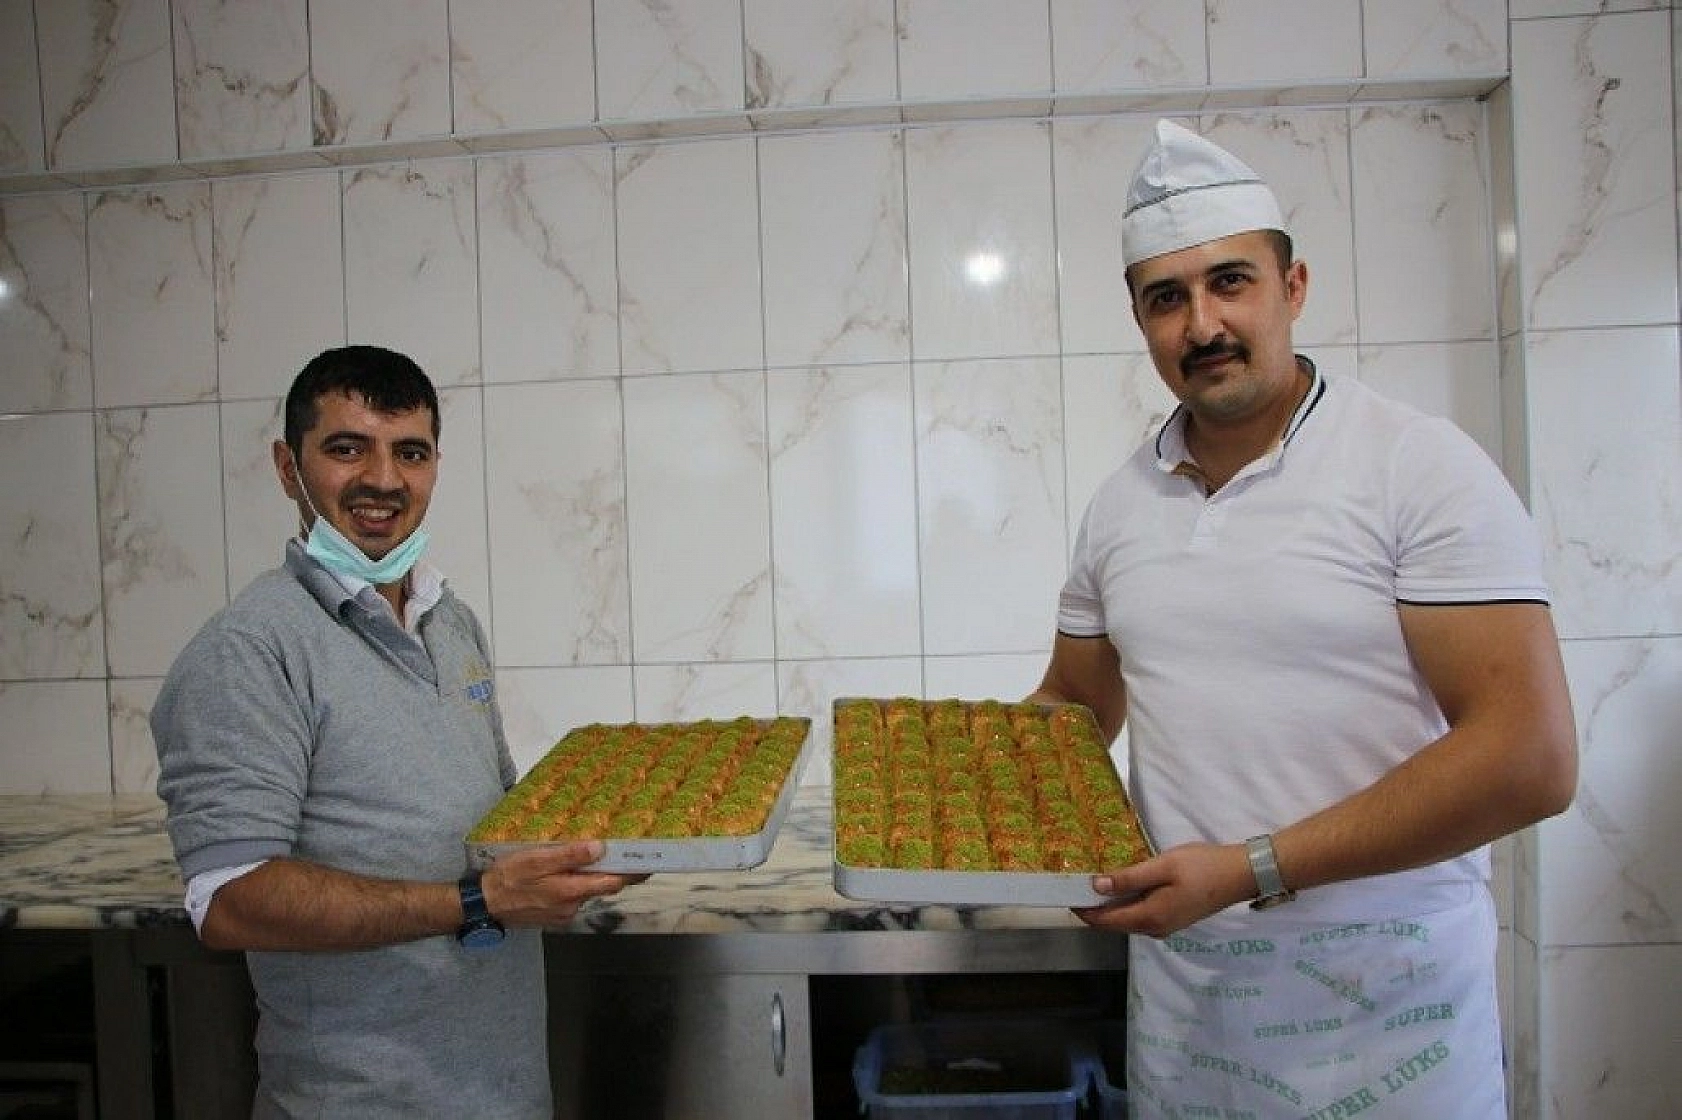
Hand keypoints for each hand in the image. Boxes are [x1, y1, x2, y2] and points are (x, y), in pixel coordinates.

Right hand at [479, 841, 646, 928]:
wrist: (483, 905)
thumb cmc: (507, 878)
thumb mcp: (535, 859)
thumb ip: (568, 855)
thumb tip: (599, 848)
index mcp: (570, 890)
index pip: (613, 883)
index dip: (633, 873)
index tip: (650, 862)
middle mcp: (571, 906)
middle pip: (604, 888)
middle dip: (618, 873)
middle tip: (631, 853)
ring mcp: (563, 913)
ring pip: (588, 892)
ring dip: (595, 878)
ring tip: (601, 856)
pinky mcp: (554, 915)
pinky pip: (574, 897)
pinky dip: (579, 885)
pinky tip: (572, 872)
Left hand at [1071, 842, 1253, 937]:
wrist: (1239, 875)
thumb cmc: (1201, 867)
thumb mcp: (1162, 867)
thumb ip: (1128, 878)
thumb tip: (1096, 887)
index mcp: (1149, 918)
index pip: (1105, 921)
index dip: (1083, 910)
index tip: (1065, 894)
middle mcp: (1154, 929)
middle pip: (1114, 924)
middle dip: (1094, 909)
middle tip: (1076, 885)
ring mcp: (1165, 926)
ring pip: (1127, 920)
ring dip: (1110, 906)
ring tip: (1095, 883)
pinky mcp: (1173, 919)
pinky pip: (1141, 916)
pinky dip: (1127, 905)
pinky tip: (1123, 886)